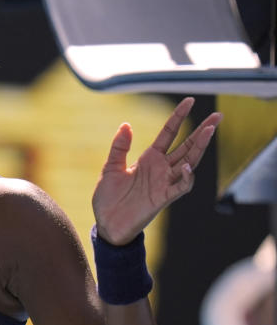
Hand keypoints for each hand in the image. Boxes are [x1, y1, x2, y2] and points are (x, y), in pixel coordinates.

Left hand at [92, 97, 221, 244]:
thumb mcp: (110, 167)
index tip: (190, 101)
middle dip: (202, 131)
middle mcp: (161, 168)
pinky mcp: (163, 198)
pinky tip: (188, 167)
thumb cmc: (109, 197)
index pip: (169, 133)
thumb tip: (126, 124)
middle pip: (187, 146)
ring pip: (189, 162)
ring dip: (199, 148)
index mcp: (149, 158)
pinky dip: (186, 178)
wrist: (107, 224)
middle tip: (218, 116)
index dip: (179, 117)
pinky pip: (180, 187)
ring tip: (209, 131)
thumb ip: (119, 147)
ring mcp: (164, 183)